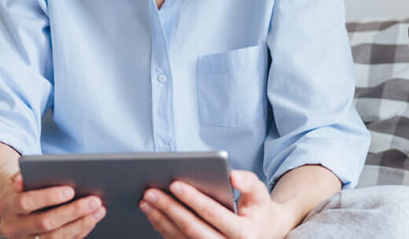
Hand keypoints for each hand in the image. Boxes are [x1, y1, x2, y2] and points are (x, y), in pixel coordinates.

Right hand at [0, 170, 106, 237]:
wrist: (14, 202)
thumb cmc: (25, 185)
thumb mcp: (22, 176)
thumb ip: (28, 174)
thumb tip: (32, 175)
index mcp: (6, 206)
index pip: (25, 202)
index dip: (48, 197)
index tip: (71, 190)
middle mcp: (12, 228)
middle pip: (44, 223)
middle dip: (72, 211)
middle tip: (94, 200)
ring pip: (55, 238)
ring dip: (80, 223)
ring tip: (98, 209)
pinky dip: (79, 231)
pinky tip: (92, 219)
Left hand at [139, 169, 294, 238]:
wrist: (261, 233)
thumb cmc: (257, 209)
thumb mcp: (260, 193)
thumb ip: (248, 182)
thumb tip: (232, 176)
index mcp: (244, 233)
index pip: (213, 214)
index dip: (193, 199)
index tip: (175, 183)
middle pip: (192, 229)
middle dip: (169, 209)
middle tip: (151, 192)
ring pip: (181, 238)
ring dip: (160, 219)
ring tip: (146, 200)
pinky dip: (163, 228)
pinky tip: (153, 213)